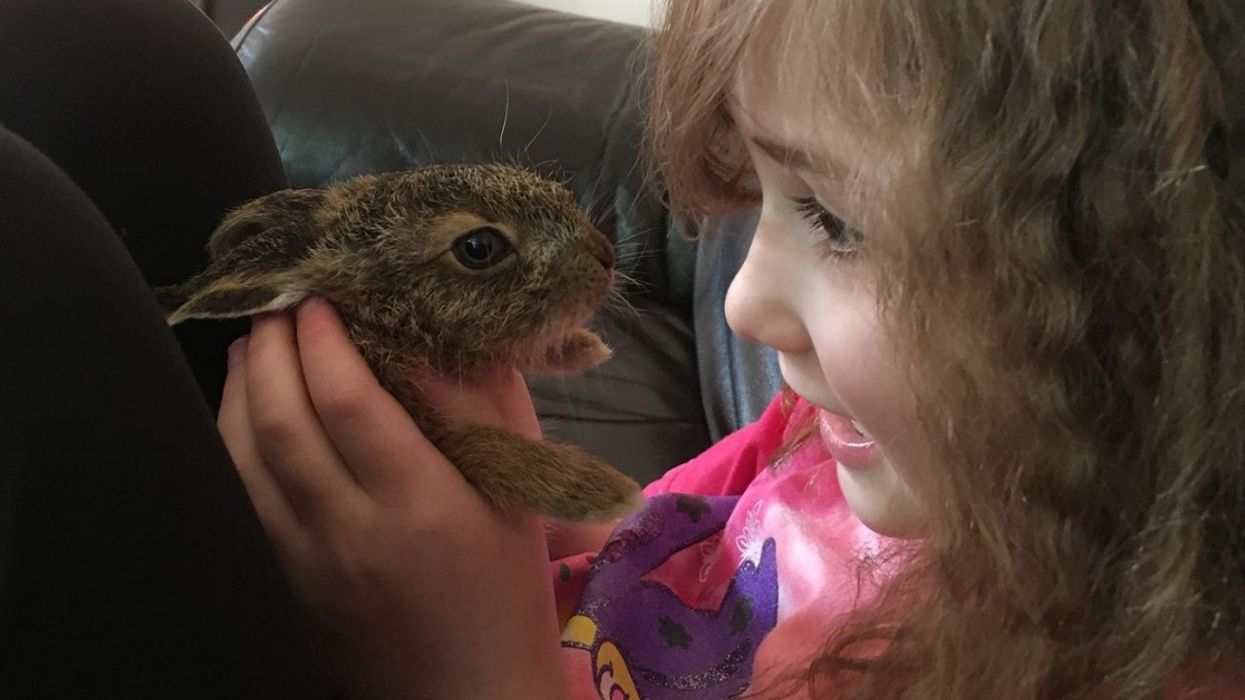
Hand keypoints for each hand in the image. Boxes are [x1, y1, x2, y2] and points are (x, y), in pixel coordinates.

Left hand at [217, 297, 565, 699]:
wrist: (467, 692)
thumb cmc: (506, 588)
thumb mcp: (517, 496)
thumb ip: (485, 411)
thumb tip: (442, 334)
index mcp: (423, 506)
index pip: (351, 402)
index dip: (324, 342)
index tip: (320, 298)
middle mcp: (352, 533)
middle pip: (284, 424)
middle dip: (270, 351)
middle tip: (278, 305)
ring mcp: (307, 565)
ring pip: (244, 461)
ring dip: (239, 392)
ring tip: (252, 346)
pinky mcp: (284, 586)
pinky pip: (240, 502)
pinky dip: (231, 445)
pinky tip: (242, 414)